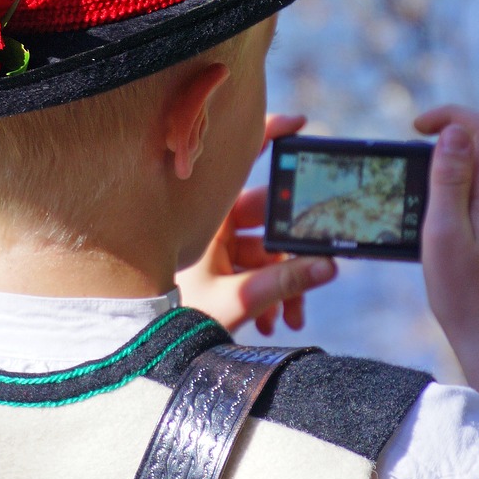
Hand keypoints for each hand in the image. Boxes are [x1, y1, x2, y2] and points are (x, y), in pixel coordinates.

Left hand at [176, 114, 336, 334]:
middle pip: (269, 220)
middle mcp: (212, 226)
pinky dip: (271, 294)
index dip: (268, 136)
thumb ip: (285, 283)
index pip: (238, 164)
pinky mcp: (222, 270)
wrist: (149, 354)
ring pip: (267, 252)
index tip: (299, 124)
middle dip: (294, 253)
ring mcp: (218, 248)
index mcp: (207, 218)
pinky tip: (274, 323)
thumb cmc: (174, 321)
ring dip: (284, 284)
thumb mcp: (237, 301)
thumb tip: (330, 265)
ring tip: (289, 319)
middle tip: (316, 272)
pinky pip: (257, 271)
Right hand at [414, 106, 478, 402]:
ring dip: (451, 189)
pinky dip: (462, 210)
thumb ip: (449, 180)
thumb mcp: (444, 234)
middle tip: (409, 190)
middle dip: (443, 158)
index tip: (416, 127)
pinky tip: (446, 246)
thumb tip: (455, 132)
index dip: (451, 116)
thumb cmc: (465, 297)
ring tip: (425, 229)